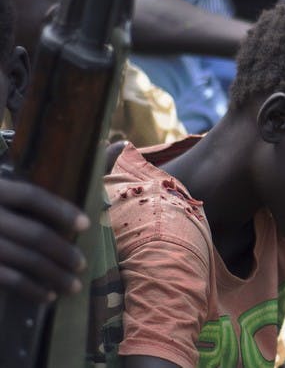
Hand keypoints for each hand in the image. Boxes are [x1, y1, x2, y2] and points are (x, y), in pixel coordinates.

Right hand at [0, 177, 88, 302]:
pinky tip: (47, 295)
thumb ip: (48, 177)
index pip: (31, 197)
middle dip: (63, 252)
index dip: (60, 210)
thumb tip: (117, 144)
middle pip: (33, 234)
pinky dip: (29, 288)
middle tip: (82, 265)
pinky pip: (7, 278)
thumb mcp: (5, 184)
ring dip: (53, 275)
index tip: (86, 224)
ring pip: (23, 260)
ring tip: (73, 286)